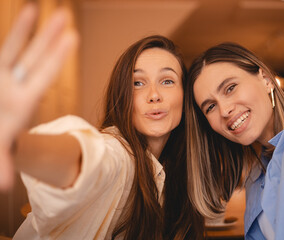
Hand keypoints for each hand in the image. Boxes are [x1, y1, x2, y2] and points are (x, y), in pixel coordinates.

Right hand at [0, 3, 77, 190]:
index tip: (72, 37)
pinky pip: (0, 50)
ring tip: (37, 7)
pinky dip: (10, 33)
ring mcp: (3, 76)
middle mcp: (15, 84)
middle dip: (48, 37)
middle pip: (34, 56)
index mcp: (23, 100)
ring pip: (15, 49)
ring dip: (25, 29)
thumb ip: (2, 162)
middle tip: (65, 15)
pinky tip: (22, 13)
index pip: (42, 74)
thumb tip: (5, 185)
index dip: (55, 56)